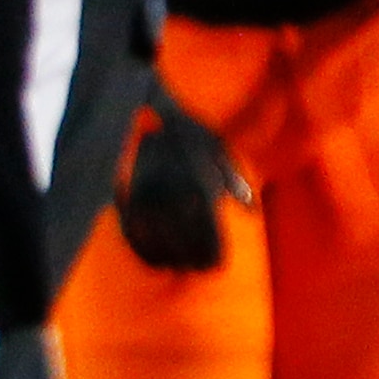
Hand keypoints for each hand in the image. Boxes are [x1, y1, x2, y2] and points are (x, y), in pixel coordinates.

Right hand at [111, 94, 246, 272]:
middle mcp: (173, 197)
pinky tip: (151, 258)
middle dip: (192, 262)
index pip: (209, 241)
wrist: (156, 109)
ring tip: (176, 266)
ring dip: (167, 260)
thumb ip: (237, 183)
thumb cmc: (195, 133)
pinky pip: (131, 233)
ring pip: (157, 245)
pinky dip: (141, 250)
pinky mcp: (126, 195)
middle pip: (184, 248)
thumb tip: (251, 211)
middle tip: (196, 269)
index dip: (212, 260)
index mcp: (200, 190)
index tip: (214, 266)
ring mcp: (147, 197)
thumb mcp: (223, 152)